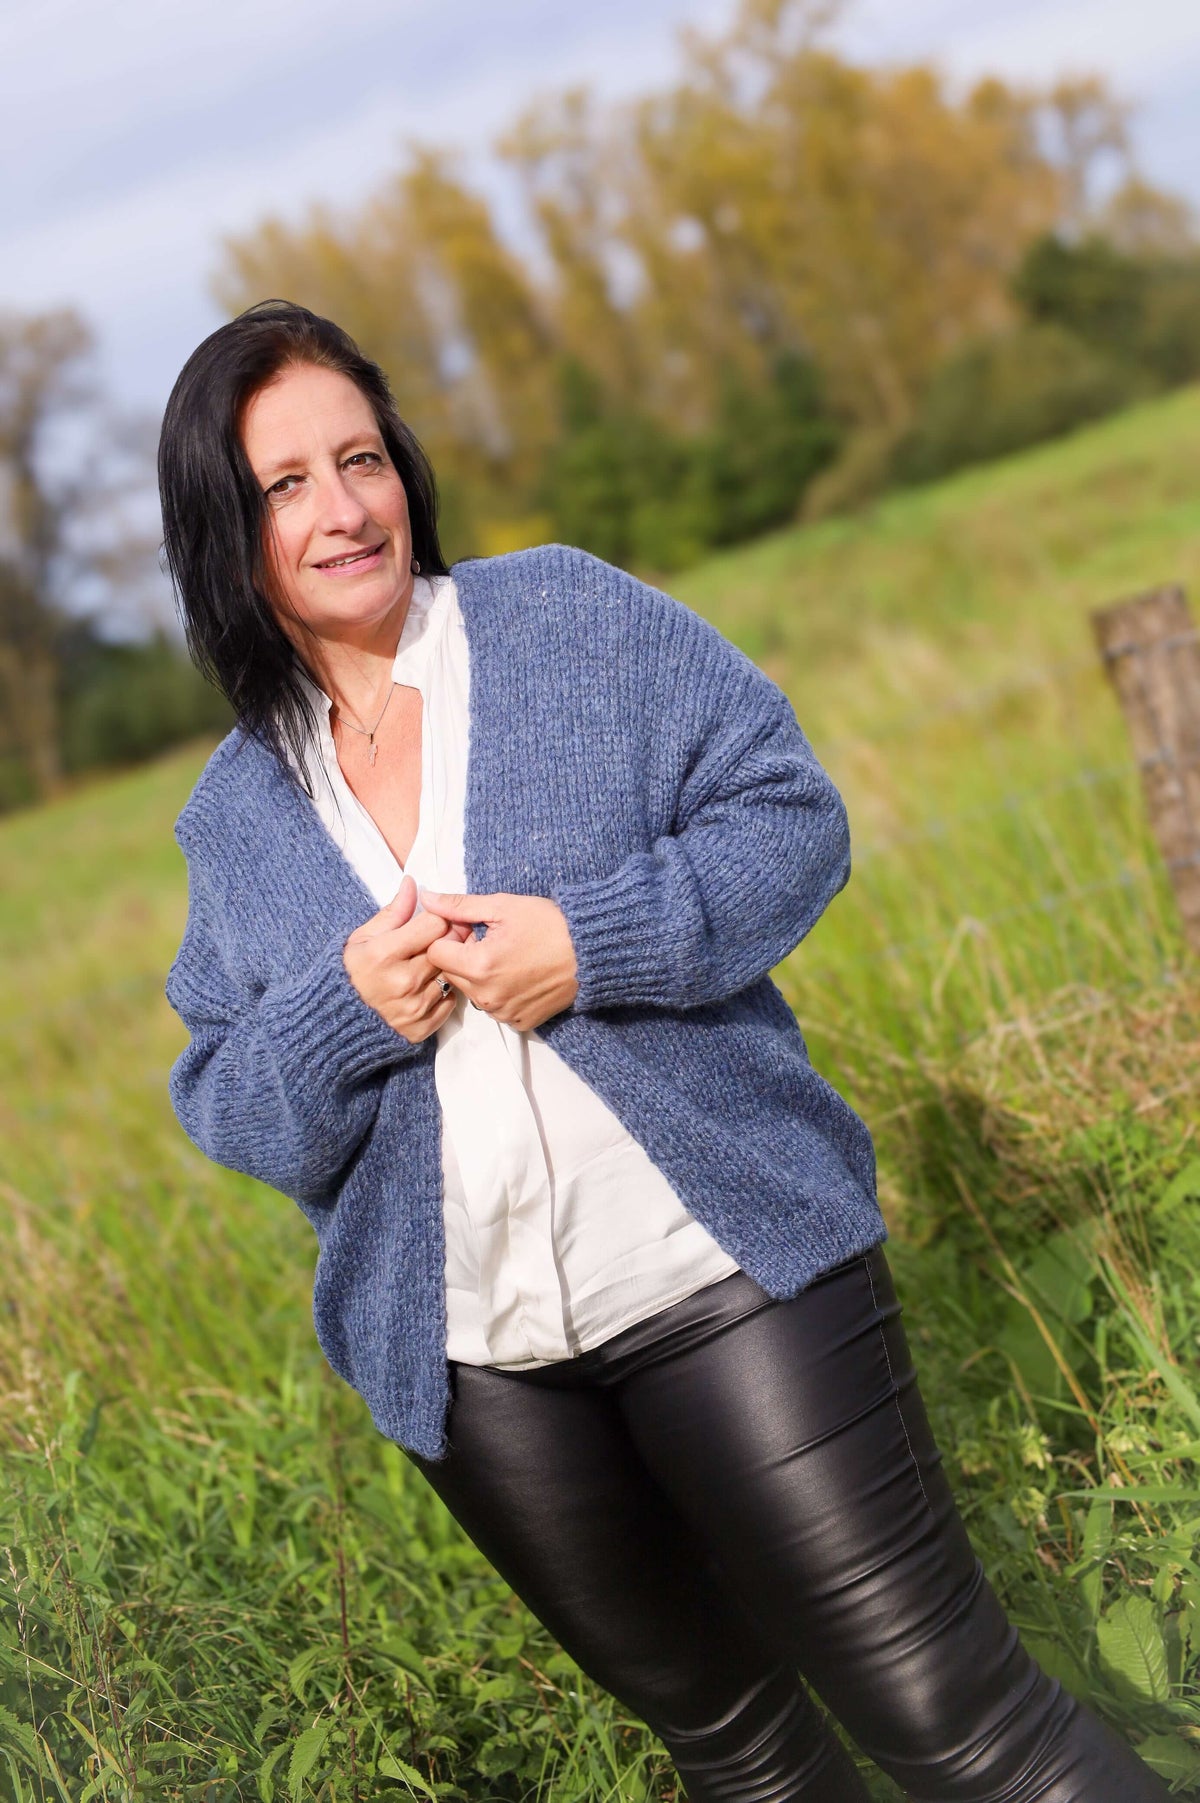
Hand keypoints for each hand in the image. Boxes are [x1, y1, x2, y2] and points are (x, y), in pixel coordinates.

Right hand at [343, 875, 471, 1044]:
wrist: (336, 1021)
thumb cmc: (349, 972)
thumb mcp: (363, 937)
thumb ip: (393, 912)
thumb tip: (413, 884)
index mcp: (384, 954)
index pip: (435, 924)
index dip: (439, 916)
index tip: (434, 918)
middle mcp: (403, 982)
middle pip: (448, 948)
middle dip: (449, 938)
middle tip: (442, 936)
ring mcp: (414, 1007)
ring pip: (452, 974)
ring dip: (447, 966)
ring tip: (430, 962)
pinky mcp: (421, 1028)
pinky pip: (450, 1002)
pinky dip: (444, 992)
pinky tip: (429, 986)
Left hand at [418, 889, 579, 1032]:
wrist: (592, 952)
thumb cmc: (550, 924)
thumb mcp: (503, 906)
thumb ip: (459, 905)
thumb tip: (426, 899)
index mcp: (478, 966)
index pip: (436, 953)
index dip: (449, 937)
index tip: (471, 929)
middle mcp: (487, 996)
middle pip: (451, 975)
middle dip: (462, 957)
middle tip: (491, 941)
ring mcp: (504, 1013)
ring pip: (472, 993)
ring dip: (479, 976)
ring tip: (508, 958)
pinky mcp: (520, 1022)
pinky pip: (495, 1008)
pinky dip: (500, 993)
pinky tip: (520, 975)